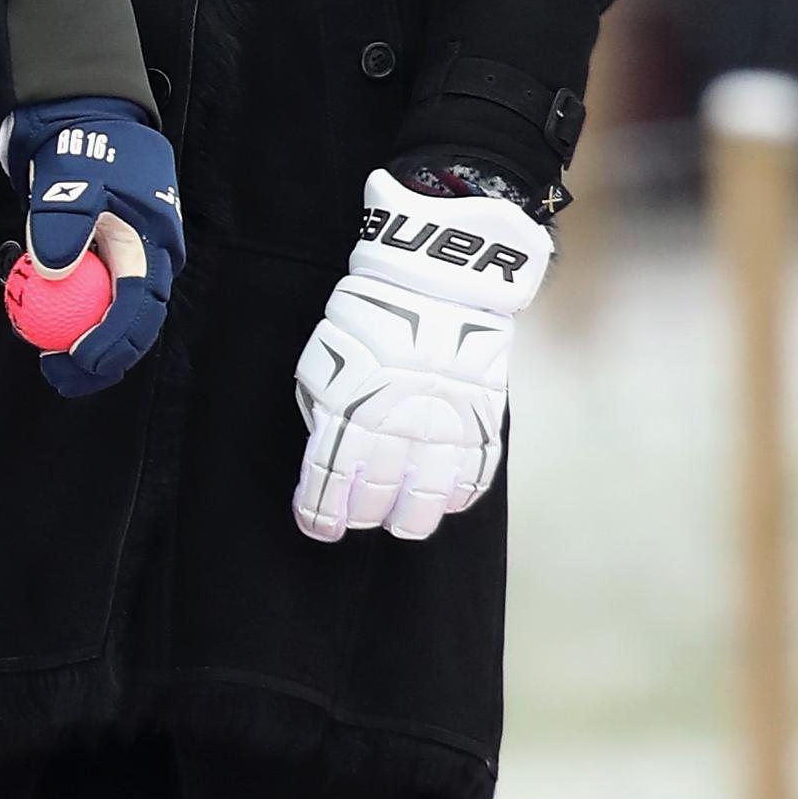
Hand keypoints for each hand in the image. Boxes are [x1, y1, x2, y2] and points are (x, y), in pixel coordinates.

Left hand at [0, 98, 184, 396]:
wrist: (78, 110)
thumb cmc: (82, 140)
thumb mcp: (74, 172)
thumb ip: (64, 219)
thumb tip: (53, 273)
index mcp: (152, 243)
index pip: (139, 307)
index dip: (113, 343)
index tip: (79, 360)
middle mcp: (142, 257)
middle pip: (129, 324)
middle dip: (100, 359)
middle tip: (57, 373)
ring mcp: (119, 257)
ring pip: (105, 313)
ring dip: (79, 338)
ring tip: (44, 356)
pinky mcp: (94, 254)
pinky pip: (83, 293)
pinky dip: (62, 309)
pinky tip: (32, 316)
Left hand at [292, 167, 551, 544]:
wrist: (439, 271)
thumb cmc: (371, 307)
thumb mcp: (327, 350)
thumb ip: (325, 400)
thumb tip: (328, 442)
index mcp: (351, 402)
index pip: (330, 474)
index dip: (320, 509)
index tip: (315, 526)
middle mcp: (398, 422)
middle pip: (377, 493)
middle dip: (360, 514)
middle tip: (353, 521)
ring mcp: (444, 423)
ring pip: (427, 497)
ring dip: (410, 518)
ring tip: (400, 525)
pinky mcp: (482, 416)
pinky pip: (474, 472)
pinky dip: (459, 495)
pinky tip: (444, 502)